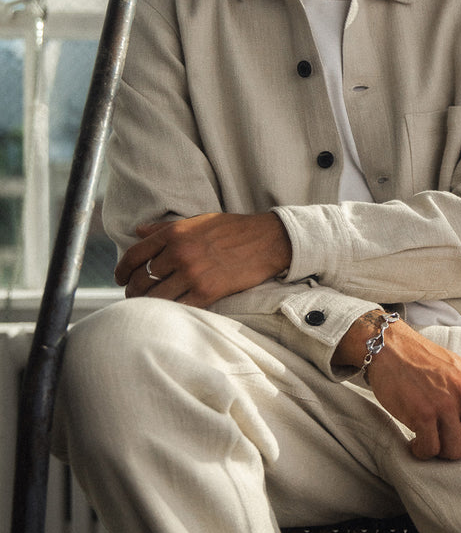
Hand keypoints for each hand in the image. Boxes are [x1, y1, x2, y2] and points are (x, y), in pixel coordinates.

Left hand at [116, 212, 291, 307]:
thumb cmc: (233, 230)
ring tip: (149, 307)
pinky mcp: (208, 292)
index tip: (119, 279)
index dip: (121, 271)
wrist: (268, 241)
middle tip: (134, 297)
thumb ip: (166, 228)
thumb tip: (138, 231)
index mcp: (175, 234)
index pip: (134, 255)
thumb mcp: (198, 220)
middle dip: (133, 291)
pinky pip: (179, 308)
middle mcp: (180, 253)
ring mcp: (193, 274)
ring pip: (156, 298)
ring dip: (148, 305)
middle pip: (141, 280)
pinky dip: (171, 312)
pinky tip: (170, 312)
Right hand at [336, 313, 460, 459]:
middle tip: (446, 441)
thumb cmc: (426, 363)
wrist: (392, 348)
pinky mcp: (422, 413)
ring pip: (456, 452)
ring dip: (441, 452)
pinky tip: (416, 442)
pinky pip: (430, 449)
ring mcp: (445, 405)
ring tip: (430, 440)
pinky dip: (422, 451)